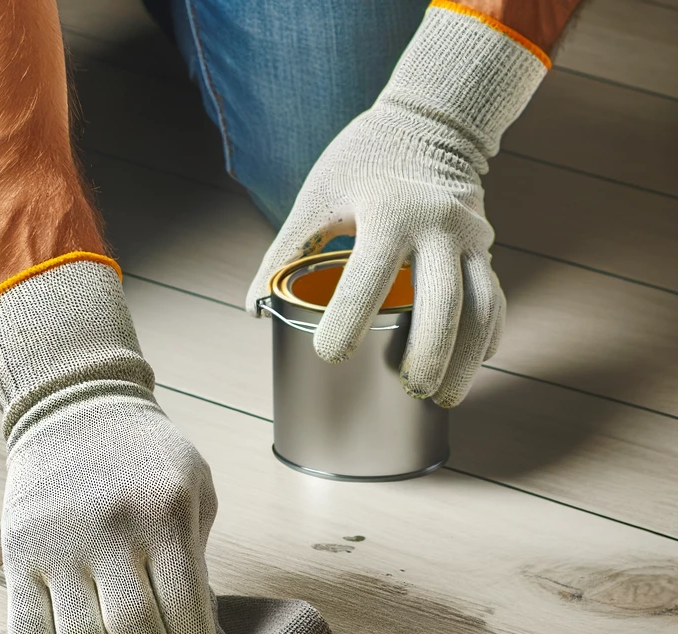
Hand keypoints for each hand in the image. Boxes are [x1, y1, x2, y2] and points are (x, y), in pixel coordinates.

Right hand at [2, 389, 220, 633]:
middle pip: (132, 623)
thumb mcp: (192, 489)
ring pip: (78, 629)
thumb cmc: (147, 458)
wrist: (74, 408)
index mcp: (163, 511)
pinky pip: (24, 616)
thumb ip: (196, 560)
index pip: (183, 600)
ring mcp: (59, 542)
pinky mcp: (19, 551)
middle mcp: (111, 529)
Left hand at [246, 3, 546, 407]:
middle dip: (429, 353)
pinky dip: (486, 338)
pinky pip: (495, 300)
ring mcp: (469, 238)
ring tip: (444, 398)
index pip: (370, 276)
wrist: (430, 119)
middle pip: (443, 301)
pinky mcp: (485, 249)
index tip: (330, 355)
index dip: (349, 320)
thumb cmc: (361, 162)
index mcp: (389, 212)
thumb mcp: (317, 195)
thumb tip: (253, 308)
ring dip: (466, 358)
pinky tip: (471, 367)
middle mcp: (438, 226)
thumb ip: (284, 250)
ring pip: (481, 306)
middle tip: (409, 390)